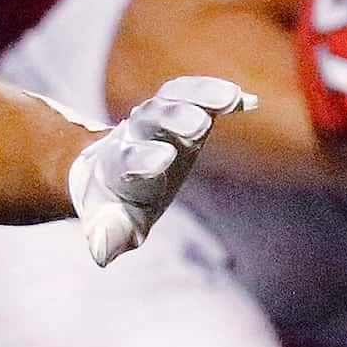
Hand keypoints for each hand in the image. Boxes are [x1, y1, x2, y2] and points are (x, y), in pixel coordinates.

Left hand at [69, 76, 256, 264]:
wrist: (106, 173)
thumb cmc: (115, 206)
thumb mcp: (111, 226)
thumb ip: (107, 237)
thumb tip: (100, 253)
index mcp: (118, 166)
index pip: (128, 158)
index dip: (143, 159)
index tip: (162, 160)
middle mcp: (136, 135)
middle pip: (151, 119)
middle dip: (172, 119)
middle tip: (195, 125)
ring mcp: (157, 119)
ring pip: (173, 98)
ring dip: (199, 97)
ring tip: (228, 98)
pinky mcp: (181, 108)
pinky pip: (194, 93)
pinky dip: (216, 94)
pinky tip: (245, 100)